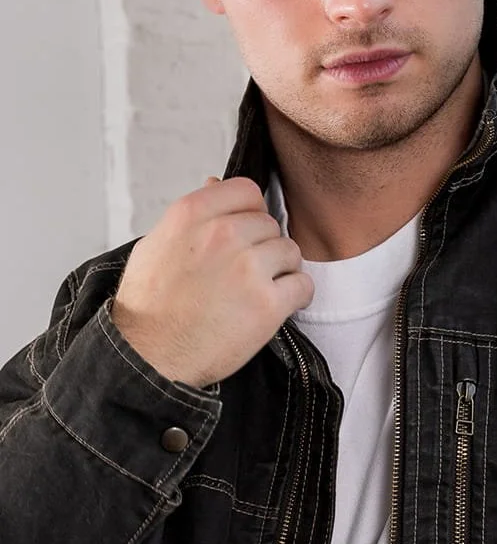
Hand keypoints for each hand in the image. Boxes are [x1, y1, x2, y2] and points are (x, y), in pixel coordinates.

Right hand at [111, 176, 312, 387]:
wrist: (146, 360)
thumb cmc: (148, 307)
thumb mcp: (156, 245)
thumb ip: (193, 214)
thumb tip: (215, 183)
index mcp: (192, 213)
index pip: (247, 191)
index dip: (251, 212)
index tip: (247, 232)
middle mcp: (222, 233)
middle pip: (270, 223)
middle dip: (263, 246)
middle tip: (246, 273)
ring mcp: (247, 267)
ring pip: (290, 251)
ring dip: (281, 271)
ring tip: (260, 291)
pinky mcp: (267, 304)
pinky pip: (303, 285)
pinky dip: (297, 296)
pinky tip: (279, 306)